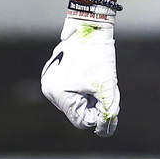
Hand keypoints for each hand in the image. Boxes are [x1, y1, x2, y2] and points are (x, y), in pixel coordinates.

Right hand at [40, 11, 119, 136]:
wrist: (89, 27)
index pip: (81, 120)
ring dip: (87, 98)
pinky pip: (69, 90)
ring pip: (73, 101)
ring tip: (96, 80)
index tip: (111, 107)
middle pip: (76, 111)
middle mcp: (49, 90)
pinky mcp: (52, 74)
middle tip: (106, 91)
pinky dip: (81, 89)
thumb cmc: (99, 55)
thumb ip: (108, 109)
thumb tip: (106, 131)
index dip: (98, 117)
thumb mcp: (108, 84)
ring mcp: (49, 82)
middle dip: (93, 106)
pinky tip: (88, 75)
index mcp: (60, 94)